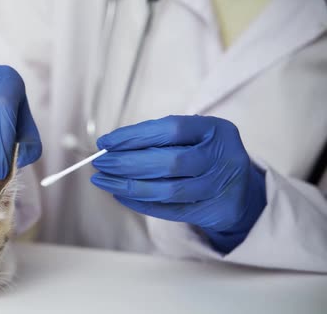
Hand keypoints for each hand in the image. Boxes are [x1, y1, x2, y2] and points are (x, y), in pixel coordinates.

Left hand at [91, 115, 265, 252]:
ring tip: (103, 180)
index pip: (171, 129)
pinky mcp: (210, 212)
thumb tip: (111, 146)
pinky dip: (140, 204)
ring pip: (167, 190)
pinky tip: (120, 195)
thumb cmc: (205, 155)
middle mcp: (222, 158)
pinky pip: (168, 210)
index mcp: (216, 130)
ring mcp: (218, 188)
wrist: (241, 189)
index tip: (106, 142)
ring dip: (128, 186)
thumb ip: (160, 137)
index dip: (135, 136)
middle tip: (100, 163)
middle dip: (127, 163)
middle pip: (168, 162)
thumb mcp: (194, 136)